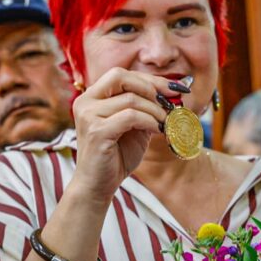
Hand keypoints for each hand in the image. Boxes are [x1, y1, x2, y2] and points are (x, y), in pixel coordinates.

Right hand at [70, 67, 183, 202]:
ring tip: (166, 122)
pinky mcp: (96, 131)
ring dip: (155, 110)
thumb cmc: (116, 156)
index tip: (174, 88)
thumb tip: (173, 92)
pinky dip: (150, 121)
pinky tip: (158, 130)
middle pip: (121, 76)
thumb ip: (145, 108)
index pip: (121, 74)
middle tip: (170, 102)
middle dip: (151, 87)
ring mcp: (88, 115)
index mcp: (92, 96)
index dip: (150, 79)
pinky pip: (131, 116)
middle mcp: (85, 101)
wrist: (97, 186)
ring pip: (131, 98)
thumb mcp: (134, 126)